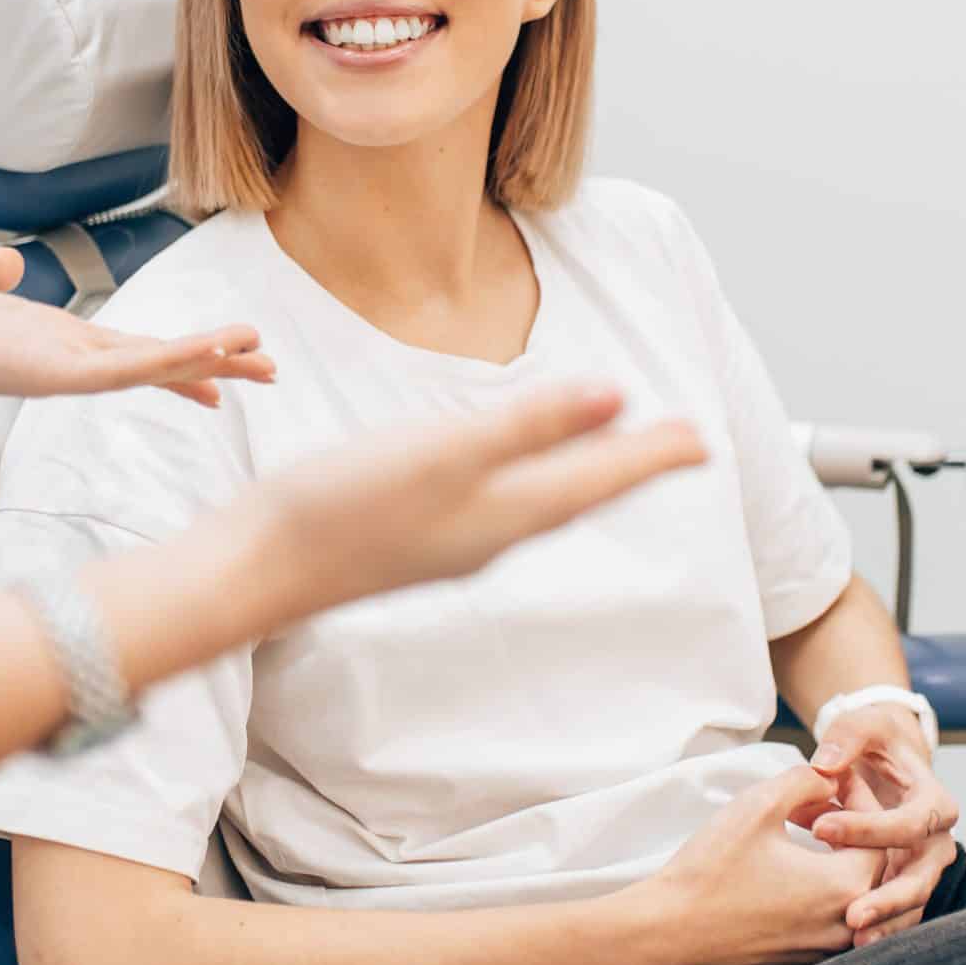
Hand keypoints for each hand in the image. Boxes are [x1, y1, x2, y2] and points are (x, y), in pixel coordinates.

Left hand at [0, 248, 276, 405]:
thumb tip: (5, 263)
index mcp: (50, 339)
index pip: (129, 349)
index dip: (179, 353)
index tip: (224, 360)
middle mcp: (63, 362)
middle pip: (155, 363)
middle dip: (213, 364)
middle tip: (270, 369)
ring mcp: (61, 373)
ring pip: (150, 368)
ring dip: (206, 361)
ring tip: (260, 357)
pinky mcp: (52, 376)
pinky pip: (124, 371)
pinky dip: (169, 363)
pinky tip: (208, 355)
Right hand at [255, 382, 705, 620]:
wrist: (260, 568)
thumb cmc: (344, 507)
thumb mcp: (445, 452)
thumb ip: (530, 425)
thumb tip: (616, 396)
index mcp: (509, 513)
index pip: (601, 479)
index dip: (654, 455)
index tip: (705, 440)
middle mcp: (492, 535)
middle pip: (582, 494)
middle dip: (631, 465)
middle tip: (680, 445)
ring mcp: (454, 541)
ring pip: (543, 502)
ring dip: (585, 475)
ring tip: (614, 453)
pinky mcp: (417, 535)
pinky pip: (502, 505)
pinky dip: (532, 480)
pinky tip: (515, 473)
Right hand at [625, 768, 883, 964]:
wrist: (668, 933)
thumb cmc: (711, 869)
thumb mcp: (758, 805)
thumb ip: (805, 781)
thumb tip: (832, 777)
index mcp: (844, 886)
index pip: (880, 835)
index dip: (860, 801)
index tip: (833, 781)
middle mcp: (845, 926)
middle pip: (871, 868)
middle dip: (850, 831)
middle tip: (818, 805)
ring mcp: (824, 952)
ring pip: (853, 898)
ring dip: (837, 863)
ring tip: (806, 836)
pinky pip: (830, 924)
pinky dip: (821, 895)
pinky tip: (789, 873)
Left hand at [808, 705, 960, 946]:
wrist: (887, 762)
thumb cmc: (874, 742)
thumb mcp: (864, 726)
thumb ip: (846, 737)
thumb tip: (824, 763)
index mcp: (935, 802)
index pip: (909, 822)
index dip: (866, 827)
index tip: (819, 828)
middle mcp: (937, 840)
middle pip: (922, 877)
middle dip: (889, 898)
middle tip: (852, 914)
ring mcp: (923, 868)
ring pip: (914, 904)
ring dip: (887, 924)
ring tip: (854, 940)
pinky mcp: (905, 884)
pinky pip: (899, 914)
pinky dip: (881, 929)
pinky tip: (851, 946)